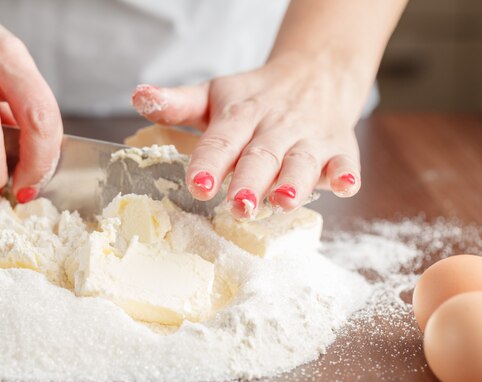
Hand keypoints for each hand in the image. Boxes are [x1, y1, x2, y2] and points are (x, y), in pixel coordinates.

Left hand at [132, 53, 363, 218]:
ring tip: (283, 202)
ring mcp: (309, 137)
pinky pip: (344, 161)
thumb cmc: (256, 96)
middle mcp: (275, 126)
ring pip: (302, 161)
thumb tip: (138, 97)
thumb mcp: (215, 95)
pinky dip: (345, 174)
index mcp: (240, 114)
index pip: (222, 139)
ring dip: (294, 182)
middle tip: (239, 206)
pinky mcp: (338, 147)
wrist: (314, 73)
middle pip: (262, 156)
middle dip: (251, 182)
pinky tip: (344, 185)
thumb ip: (178, 104)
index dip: (210, 162)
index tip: (198, 185)